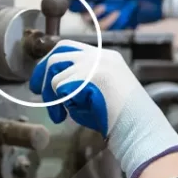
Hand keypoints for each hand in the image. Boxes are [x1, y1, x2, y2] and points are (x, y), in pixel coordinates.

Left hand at [29, 40, 177, 177]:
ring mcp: (98, 63)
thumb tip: (53, 85)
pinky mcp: (93, 75)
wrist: (140, 129)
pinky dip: (60, 102)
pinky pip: (60, 86)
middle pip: (59, 51)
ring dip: (51, 93)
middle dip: (43, 72)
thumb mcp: (98, 94)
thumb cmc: (120, 120)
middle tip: (36, 91)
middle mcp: (102, 56)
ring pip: (55, 68)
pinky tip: (72, 115)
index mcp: (107, 58)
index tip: (42, 82)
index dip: (53, 63)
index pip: (71, 48)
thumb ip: (79, 84)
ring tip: (60, 114)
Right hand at [60, 0, 177, 29]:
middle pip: (79, 2)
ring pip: (91, 17)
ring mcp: (109, 4)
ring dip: (104, 14)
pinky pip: (107, 26)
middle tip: (98, 5)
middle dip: (87, 6)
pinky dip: (116, 21)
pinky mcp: (118, 18)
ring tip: (121, 5)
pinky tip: (129, 13)